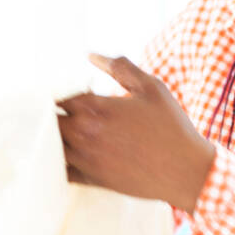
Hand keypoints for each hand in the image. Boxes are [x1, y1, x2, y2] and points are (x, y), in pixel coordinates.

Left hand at [57, 54, 215, 212]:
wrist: (187, 171)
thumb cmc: (172, 127)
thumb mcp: (152, 88)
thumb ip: (120, 67)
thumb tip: (91, 55)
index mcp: (96, 107)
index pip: (56, 93)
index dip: (56, 90)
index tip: (61, 90)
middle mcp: (85, 133)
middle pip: (47, 119)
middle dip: (49, 112)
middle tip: (53, 109)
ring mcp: (86, 159)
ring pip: (49, 145)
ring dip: (50, 136)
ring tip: (57, 130)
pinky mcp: (92, 179)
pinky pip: (60, 170)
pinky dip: (57, 161)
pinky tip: (65, 153)